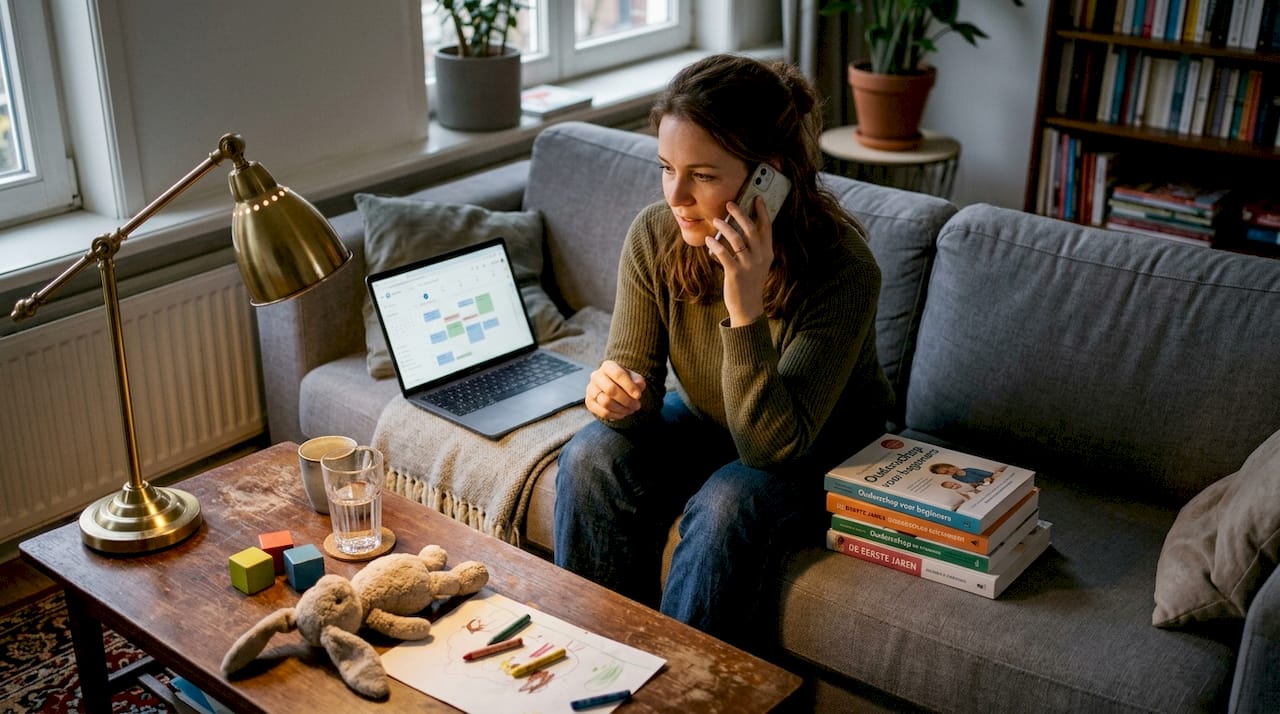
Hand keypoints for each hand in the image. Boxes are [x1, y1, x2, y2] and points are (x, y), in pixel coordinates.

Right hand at [585, 360, 645, 419]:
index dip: (629, 386)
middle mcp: (596, 376)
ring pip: (606, 402)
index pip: (618, 375)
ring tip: (631, 410)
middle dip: (626, 400)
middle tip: (637, 405)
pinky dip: (615, 415)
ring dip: (621, 409)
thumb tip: (639, 385)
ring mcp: (591, 389)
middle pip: (610, 389)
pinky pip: (602, 412)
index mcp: (608, 366)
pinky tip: (623, 413)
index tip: (638, 396)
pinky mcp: (589, 402)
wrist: (611, 387)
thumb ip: (638, 380)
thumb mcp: (633, 378)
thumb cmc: (624, 381)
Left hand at [706, 195, 771, 325]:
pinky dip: (715, 245)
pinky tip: (708, 239)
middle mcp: (760, 257)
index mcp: (767, 253)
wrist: (748, 307)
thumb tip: (743, 228)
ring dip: (724, 227)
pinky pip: (723, 254)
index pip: (767, 228)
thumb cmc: (750, 283)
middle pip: (751, 230)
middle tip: (729, 204)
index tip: (756, 198)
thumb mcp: (758, 264)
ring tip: (715, 220)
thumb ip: (755, 248)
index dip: (762, 212)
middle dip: (740, 214)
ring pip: (736, 239)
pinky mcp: (735, 274)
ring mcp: (748, 266)